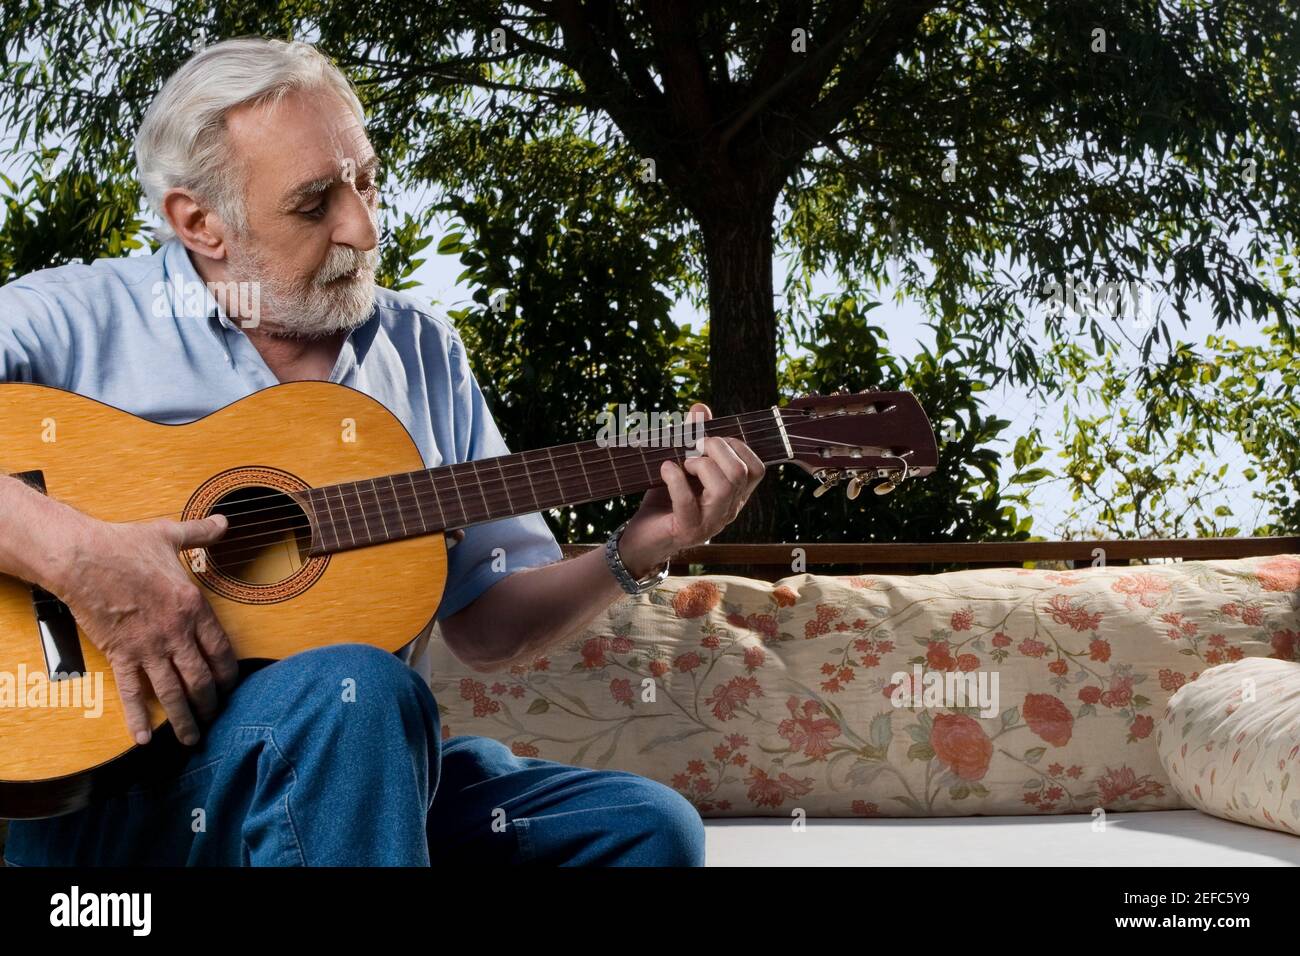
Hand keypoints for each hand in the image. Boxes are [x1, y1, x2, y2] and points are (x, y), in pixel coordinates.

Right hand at [54, 513, 236, 746]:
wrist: (83, 557)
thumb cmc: (127, 544)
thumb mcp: (171, 534)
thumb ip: (201, 533)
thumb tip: (223, 521)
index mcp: (194, 606)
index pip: (221, 650)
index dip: (230, 673)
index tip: (233, 687)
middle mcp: (176, 632)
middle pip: (202, 678)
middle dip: (212, 703)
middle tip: (217, 718)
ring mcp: (148, 647)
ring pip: (173, 692)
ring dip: (185, 719)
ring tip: (193, 739)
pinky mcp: (121, 655)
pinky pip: (132, 692)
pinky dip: (138, 718)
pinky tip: (145, 738)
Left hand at [617, 403, 764, 576]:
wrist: (641, 538)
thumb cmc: (664, 500)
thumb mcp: (681, 465)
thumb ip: (693, 437)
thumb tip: (701, 408)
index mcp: (735, 495)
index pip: (756, 468)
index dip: (737, 446)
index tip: (710, 440)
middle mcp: (729, 510)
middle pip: (740, 472)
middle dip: (716, 448)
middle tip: (692, 447)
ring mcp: (711, 523)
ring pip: (724, 486)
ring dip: (700, 464)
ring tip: (682, 463)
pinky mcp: (688, 531)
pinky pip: (688, 502)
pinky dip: (676, 479)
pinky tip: (665, 469)